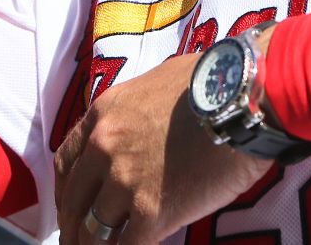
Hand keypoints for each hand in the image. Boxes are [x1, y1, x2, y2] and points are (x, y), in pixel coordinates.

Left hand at [54, 53, 272, 243]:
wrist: (245, 100)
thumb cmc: (213, 83)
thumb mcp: (159, 81)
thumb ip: (137, 110)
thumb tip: (142, 124)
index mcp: (105, 114)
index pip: (66, 161)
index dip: (65, 190)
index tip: (71, 205)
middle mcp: (105, 148)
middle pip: (74, 201)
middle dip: (74, 226)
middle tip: (79, 241)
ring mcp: (126, 182)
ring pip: (94, 231)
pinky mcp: (152, 212)